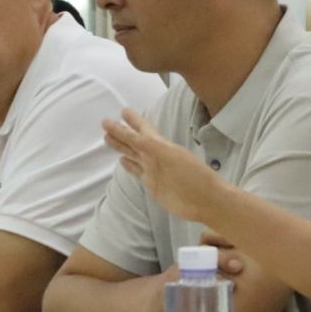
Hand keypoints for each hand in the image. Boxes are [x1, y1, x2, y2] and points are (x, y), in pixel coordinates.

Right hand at [104, 111, 223, 226]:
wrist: (205, 200)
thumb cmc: (192, 176)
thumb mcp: (170, 157)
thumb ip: (151, 148)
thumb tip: (136, 137)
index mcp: (161, 145)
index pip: (142, 129)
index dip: (133, 120)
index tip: (123, 111)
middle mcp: (155, 155)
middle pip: (133, 141)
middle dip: (120, 132)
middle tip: (105, 123)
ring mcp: (153, 170)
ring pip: (133, 155)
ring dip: (121, 146)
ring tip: (107, 138)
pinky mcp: (152, 185)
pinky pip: (137, 172)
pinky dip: (129, 166)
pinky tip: (122, 161)